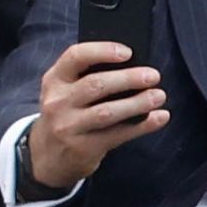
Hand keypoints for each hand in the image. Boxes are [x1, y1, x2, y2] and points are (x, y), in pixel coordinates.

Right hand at [29, 42, 167, 188]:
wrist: (45, 155)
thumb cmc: (69, 111)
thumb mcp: (67, 90)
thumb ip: (91, 75)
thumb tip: (137, 65)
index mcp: (55, 79)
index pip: (75, 56)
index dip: (103, 51)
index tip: (128, 52)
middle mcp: (58, 102)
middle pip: (96, 85)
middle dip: (129, 78)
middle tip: (154, 76)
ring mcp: (68, 127)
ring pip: (107, 112)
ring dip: (138, 103)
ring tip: (159, 96)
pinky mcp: (82, 149)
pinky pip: (117, 135)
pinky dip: (143, 126)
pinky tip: (160, 117)